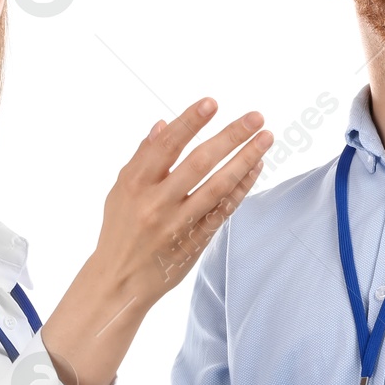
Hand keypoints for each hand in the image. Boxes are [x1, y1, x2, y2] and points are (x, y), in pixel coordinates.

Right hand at [41, 98, 271, 384]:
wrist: (119, 282)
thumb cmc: (120, 229)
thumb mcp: (120, 191)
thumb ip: (142, 158)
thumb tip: (163, 124)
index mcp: (134, 185)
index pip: (166, 146)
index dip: (190, 122)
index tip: (212, 103)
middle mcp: (157, 203)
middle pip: (199, 163)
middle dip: (230, 136)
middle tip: (256, 117)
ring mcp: (178, 224)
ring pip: (218, 186)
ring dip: (245, 159)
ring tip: (266, 139)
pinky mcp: (195, 241)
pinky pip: (224, 210)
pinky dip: (241, 187)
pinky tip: (255, 167)